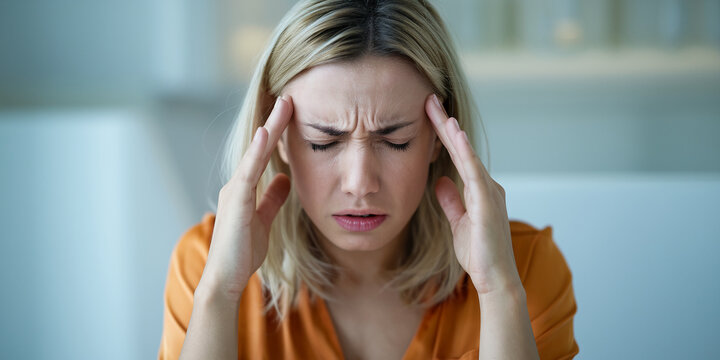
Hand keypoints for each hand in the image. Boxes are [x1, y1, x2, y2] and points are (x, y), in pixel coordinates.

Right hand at [200, 96, 292, 301]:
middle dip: (275, 121)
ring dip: (270, 127)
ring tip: (284, 104)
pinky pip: (248, 171)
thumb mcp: (264, 220)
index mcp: (245, 189)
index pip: (264, 155)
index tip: (291, 112)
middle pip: (259, 147)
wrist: (226, 278)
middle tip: (289, 97)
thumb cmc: (242, 252)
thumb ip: (272, 198)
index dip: (277, 133)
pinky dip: (257, 151)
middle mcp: (237, 185)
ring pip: (255, 153)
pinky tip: (267, 133)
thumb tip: (284, 178)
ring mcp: (235, 191)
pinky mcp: (236, 202)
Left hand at [425, 94, 521, 295]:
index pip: (458, 156)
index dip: (443, 135)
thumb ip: (452, 200)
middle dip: (445, 124)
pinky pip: (474, 172)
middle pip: (462, 149)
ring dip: (453, 132)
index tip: (428, 114)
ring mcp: (489, 193)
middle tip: (429, 99)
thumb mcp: (458, 222)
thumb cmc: (479, 253)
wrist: (495, 279)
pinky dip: (465, 152)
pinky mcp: (488, 203)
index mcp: (479, 190)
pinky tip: (455, 136)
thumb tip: (441, 181)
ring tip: (438, 110)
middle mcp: (487, 186)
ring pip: (468, 155)